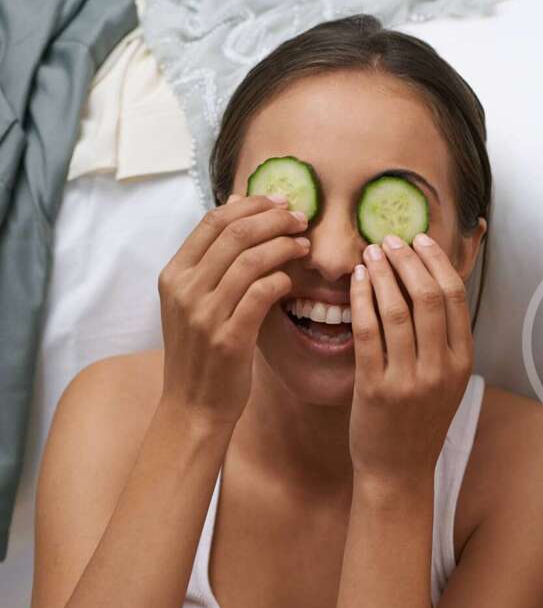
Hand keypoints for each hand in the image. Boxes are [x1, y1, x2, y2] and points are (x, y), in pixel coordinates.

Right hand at [157, 194, 308, 424]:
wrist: (192, 406)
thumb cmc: (201, 350)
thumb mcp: (193, 301)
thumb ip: (212, 259)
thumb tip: (237, 205)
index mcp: (173, 275)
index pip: (213, 220)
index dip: (251, 205)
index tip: (280, 201)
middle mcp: (184, 289)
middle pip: (235, 233)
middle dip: (274, 219)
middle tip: (301, 218)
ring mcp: (205, 313)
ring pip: (252, 259)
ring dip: (285, 246)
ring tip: (305, 246)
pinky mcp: (228, 337)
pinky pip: (262, 293)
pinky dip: (283, 279)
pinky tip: (294, 281)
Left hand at [348, 234, 473, 490]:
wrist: (398, 471)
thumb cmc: (418, 420)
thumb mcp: (445, 380)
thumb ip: (445, 338)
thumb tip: (434, 281)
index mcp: (462, 362)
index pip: (455, 296)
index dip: (435, 261)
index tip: (418, 239)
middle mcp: (441, 369)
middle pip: (428, 296)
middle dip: (407, 259)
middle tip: (389, 239)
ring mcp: (410, 380)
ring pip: (397, 309)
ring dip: (381, 273)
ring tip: (369, 253)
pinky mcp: (376, 388)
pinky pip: (368, 332)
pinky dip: (361, 300)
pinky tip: (354, 282)